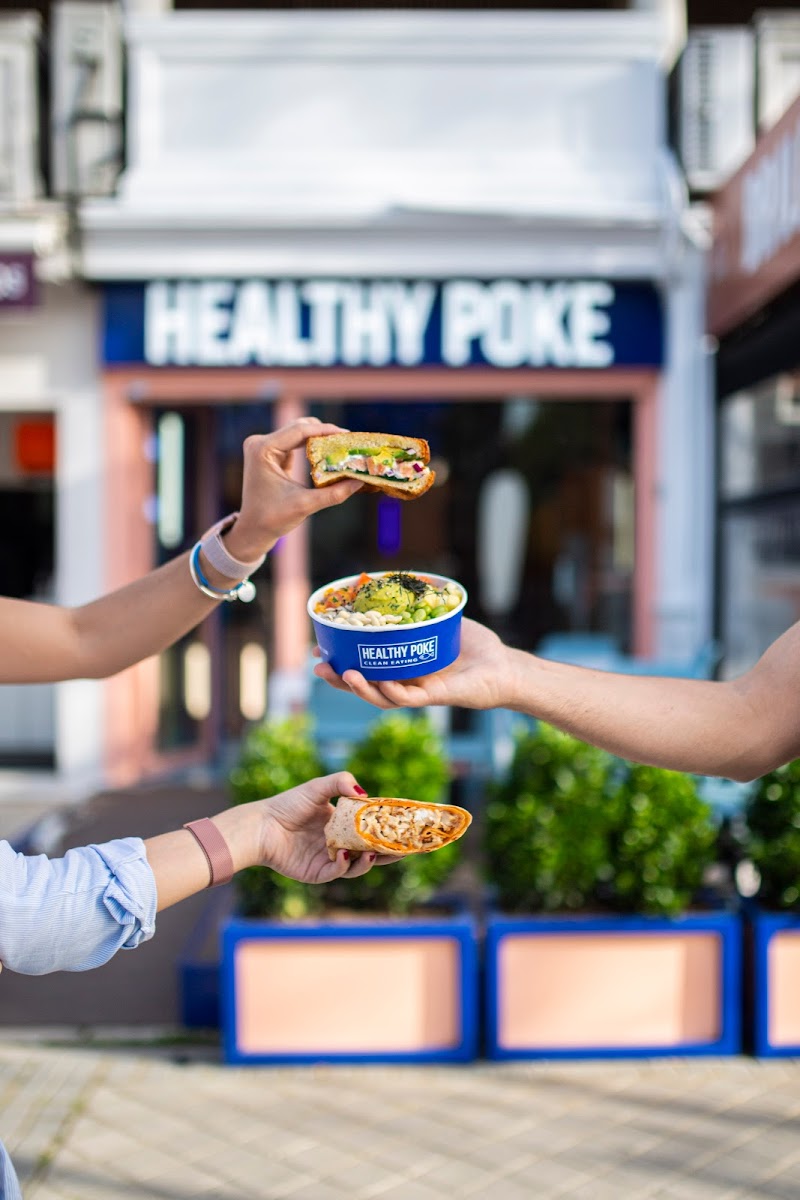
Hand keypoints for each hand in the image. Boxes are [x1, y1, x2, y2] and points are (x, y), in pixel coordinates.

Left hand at [222, 417, 362, 560]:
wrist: (252, 530)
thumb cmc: (272, 519)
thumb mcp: (305, 505)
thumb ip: (333, 493)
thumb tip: (360, 482)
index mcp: (262, 450)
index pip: (299, 431)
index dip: (325, 431)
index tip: (348, 435)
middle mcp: (260, 443)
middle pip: (299, 427)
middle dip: (324, 433)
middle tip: (348, 442)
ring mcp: (263, 447)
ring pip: (298, 432)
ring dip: (319, 438)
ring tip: (341, 446)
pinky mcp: (269, 453)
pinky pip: (294, 443)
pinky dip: (312, 446)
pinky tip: (328, 453)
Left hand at [255, 771, 401, 883]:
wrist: (262, 826)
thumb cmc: (288, 804)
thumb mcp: (317, 787)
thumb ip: (340, 782)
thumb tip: (365, 793)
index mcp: (343, 824)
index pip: (373, 828)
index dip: (390, 829)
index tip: (407, 827)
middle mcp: (340, 843)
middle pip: (372, 851)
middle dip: (390, 853)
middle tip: (406, 851)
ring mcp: (330, 859)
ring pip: (358, 866)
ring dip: (369, 862)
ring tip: (373, 854)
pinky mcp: (317, 873)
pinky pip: (336, 873)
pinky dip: (343, 866)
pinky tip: (342, 854)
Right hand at [313, 618, 512, 710]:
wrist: (504, 666)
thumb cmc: (475, 646)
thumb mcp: (441, 619)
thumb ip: (419, 607)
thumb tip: (396, 584)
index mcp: (401, 664)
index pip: (364, 664)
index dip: (340, 658)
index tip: (320, 647)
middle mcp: (405, 681)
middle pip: (363, 683)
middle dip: (338, 677)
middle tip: (318, 665)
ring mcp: (418, 692)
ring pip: (380, 696)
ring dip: (358, 687)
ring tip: (342, 673)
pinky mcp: (435, 698)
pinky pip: (407, 698)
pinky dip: (391, 691)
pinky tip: (378, 680)